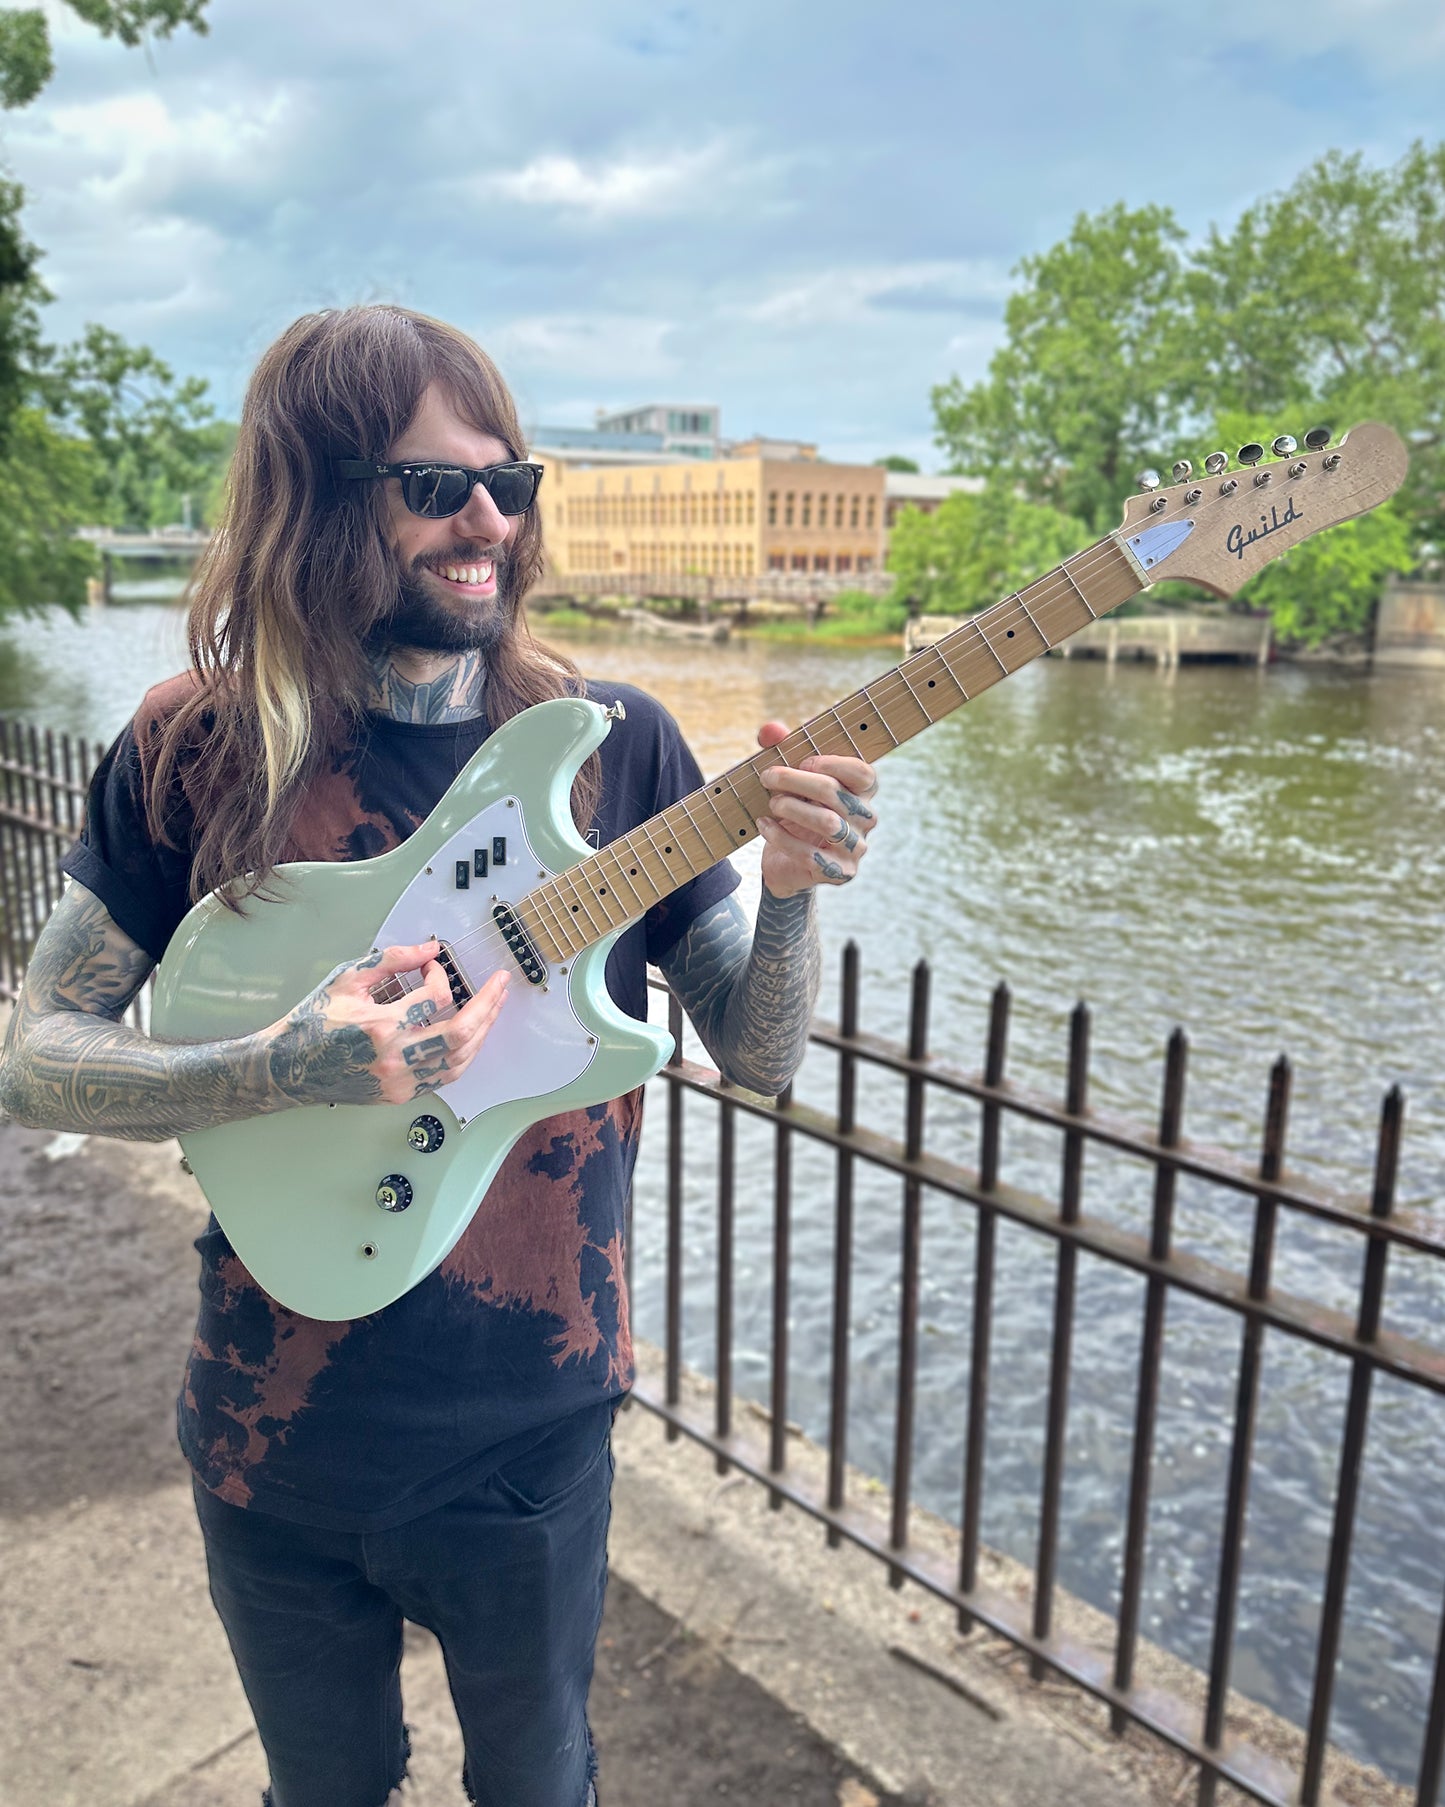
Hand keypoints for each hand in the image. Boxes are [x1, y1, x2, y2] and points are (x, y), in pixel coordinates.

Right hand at [264, 941, 509, 1107]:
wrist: (289, 1067)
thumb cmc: (315, 1020)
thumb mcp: (348, 979)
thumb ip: (392, 960)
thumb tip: (430, 948)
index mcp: (381, 1025)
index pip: (434, 997)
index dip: (439, 975)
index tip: (433, 965)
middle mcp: (395, 1058)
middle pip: (462, 1034)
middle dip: (489, 1005)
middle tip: (501, 984)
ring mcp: (400, 1082)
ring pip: (461, 1061)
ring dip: (482, 1031)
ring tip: (492, 1008)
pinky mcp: (400, 1095)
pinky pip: (445, 1076)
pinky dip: (462, 1054)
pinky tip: (470, 1036)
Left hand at [753, 721, 877, 898]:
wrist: (787, 865)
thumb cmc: (793, 814)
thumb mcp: (789, 783)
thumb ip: (781, 751)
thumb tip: (769, 731)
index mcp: (862, 793)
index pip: (863, 773)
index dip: (833, 763)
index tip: (803, 761)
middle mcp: (865, 820)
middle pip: (836, 794)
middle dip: (796, 781)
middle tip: (767, 776)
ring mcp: (855, 848)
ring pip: (828, 823)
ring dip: (792, 809)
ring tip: (772, 803)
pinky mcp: (840, 873)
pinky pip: (809, 854)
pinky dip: (781, 837)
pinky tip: (763, 825)